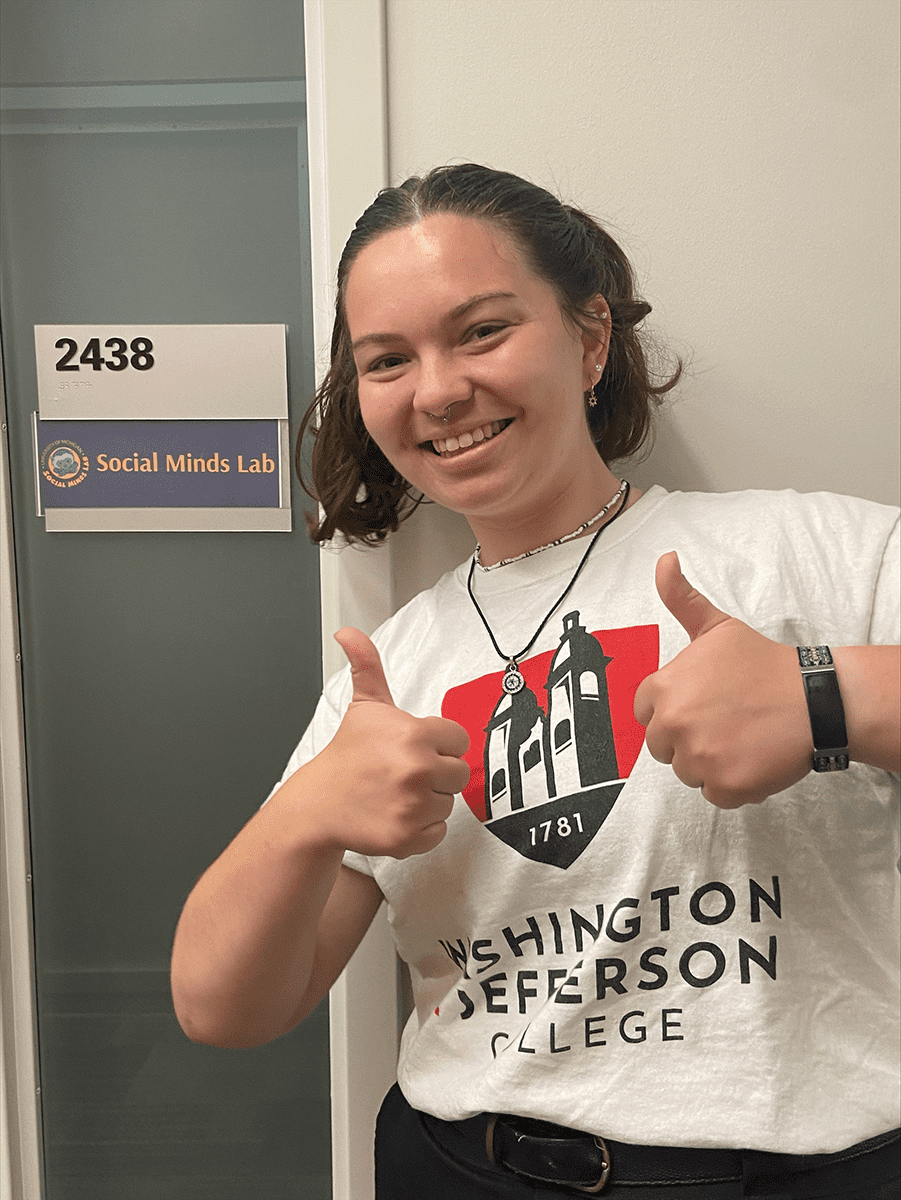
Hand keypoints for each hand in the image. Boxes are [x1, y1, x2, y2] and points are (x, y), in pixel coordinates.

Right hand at [309, 628, 469, 856]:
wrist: (319, 805)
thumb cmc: (347, 755)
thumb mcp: (363, 707)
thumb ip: (367, 665)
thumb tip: (348, 632)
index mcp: (413, 735)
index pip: (458, 739)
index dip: (439, 743)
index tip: (416, 748)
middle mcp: (417, 770)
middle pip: (458, 772)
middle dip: (436, 772)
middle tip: (405, 772)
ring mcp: (413, 806)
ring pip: (449, 802)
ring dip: (429, 800)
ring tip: (398, 792)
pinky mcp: (408, 837)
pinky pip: (438, 831)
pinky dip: (422, 828)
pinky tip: (397, 813)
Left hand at [634, 552, 811, 807]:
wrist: (816, 698)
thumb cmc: (764, 664)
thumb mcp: (718, 627)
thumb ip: (681, 598)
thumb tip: (663, 561)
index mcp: (663, 689)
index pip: (646, 715)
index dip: (673, 711)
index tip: (701, 705)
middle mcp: (674, 724)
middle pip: (663, 748)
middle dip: (690, 739)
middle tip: (726, 721)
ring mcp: (699, 758)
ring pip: (688, 772)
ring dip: (712, 762)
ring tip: (742, 737)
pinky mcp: (725, 786)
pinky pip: (715, 795)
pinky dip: (734, 784)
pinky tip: (754, 757)